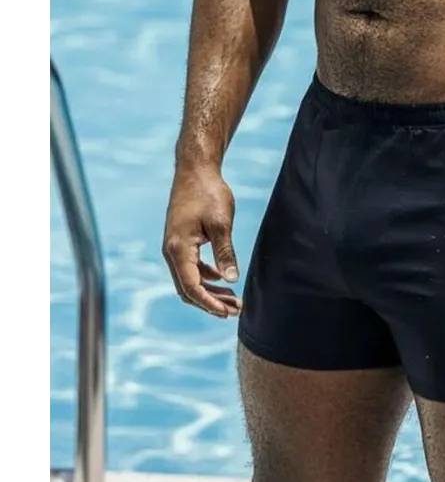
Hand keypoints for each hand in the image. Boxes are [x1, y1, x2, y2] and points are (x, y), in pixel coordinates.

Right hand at [162, 166, 241, 318]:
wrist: (195, 170)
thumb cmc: (208, 192)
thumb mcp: (221, 223)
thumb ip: (225, 252)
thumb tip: (232, 280)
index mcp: (178, 249)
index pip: (192, 287)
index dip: (210, 303)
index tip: (229, 312)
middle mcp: (171, 251)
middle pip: (188, 289)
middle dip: (211, 302)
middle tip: (236, 309)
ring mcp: (174, 247)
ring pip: (189, 279)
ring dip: (209, 291)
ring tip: (233, 298)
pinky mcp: (180, 241)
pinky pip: (190, 267)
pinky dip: (205, 276)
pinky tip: (222, 278)